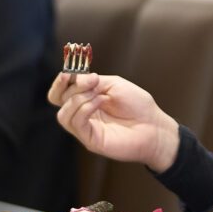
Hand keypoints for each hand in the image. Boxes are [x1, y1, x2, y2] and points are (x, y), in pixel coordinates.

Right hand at [48, 70, 177, 169]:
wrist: (155, 126)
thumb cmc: (138, 106)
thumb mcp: (113, 84)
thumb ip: (92, 82)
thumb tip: (75, 79)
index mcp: (86, 99)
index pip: (60, 92)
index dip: (60, 81)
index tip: (69, 71)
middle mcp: (82, 114)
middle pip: (57, 101)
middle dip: (68, 87)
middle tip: (89, 81)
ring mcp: (85, 128)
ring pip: (63, 114)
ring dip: (78, 99)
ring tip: (98, 94)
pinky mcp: (91, 140)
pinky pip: (76, 123)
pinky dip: (85, 108)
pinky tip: (100, 102)